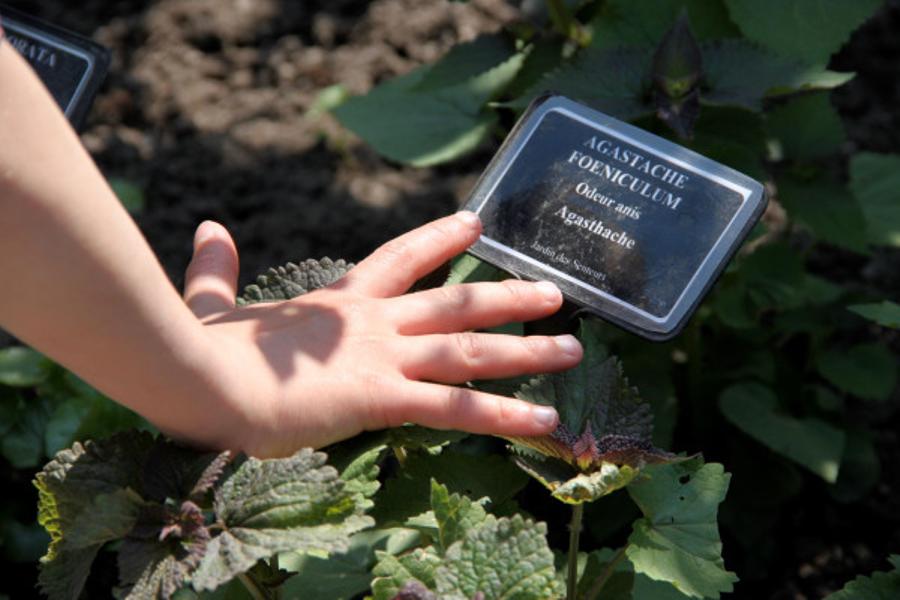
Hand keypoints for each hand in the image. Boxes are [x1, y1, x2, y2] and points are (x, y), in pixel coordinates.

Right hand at [182, 212, 581, 456]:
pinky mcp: (382, 397)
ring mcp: (382, 358)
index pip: (401, 258)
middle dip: (509, 295)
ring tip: (574, 349)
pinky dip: (505, 414)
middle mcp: (373, 323)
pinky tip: (545, 420)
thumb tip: (208, 229)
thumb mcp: (213, 307)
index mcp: (340, 302)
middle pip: (456, 301)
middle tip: (555, 292)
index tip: (476, 223)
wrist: (199, 382)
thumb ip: (216, 271)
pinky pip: (457, 408)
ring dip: (527, 349)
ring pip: (470, 348)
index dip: (441, 238)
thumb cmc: (203, 351)